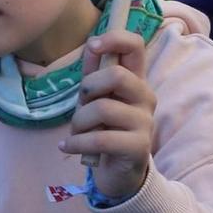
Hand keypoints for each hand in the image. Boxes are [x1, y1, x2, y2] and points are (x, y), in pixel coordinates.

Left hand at [62, 29, 155, 201]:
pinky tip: (66, 147)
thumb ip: (94, 73)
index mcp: (135, 80)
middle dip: (88, 89)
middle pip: (116, 75)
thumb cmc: (105, 130)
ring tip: (76, 133)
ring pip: (103, 109)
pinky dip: (76, 143)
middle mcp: (145, 97)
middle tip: (81, 105)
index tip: (93, 46)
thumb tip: (91, 44)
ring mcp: (144, 122)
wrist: (119, 173)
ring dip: (79, 122)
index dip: (114, 39)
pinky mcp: (138, 146)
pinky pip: (100, 139)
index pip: (135, 46)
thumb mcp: (96, 99)